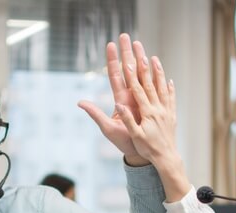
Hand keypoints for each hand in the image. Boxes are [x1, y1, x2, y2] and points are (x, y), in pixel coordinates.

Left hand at [78, 33, 150, 166]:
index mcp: (120, 99)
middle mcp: (131, 95)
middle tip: (126, 36)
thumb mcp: (107, 127)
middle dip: (127, 52)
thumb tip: (80, 102)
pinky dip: (155, 73)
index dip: (113, 60)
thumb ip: (95, 114)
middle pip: (128, 69)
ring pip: (141, 74)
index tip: (111, 44)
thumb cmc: (123, 142)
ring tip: (140, 44)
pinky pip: (154, 85)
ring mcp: (142, 98)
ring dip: (140, 59)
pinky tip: (156, 62)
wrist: (140, 152)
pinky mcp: (152, 103)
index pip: (115, 75)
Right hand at [109, 41, 190, 200]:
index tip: (126, 62)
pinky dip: (170, 88)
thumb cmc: (147, 149)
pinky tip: (169, 80)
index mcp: (146, 113)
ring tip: (155, 58)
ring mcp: (166, 111)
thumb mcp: (134, 135)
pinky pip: (171, 98)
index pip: (137, 90)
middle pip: (150, 83)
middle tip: (140, 52)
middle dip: (144, 67)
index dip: (131, 75)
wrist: (166, 159)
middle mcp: (157, 109)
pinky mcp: (172, 116)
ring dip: (158, 72)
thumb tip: (119, 104)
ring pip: (162, 87)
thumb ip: (128, 119)